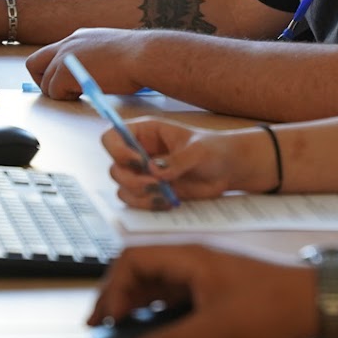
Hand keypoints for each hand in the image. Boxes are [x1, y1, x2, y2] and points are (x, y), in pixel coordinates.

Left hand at [26, 27, 154, 98]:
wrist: (144, 55)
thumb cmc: (137, 56)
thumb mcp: (109, 50)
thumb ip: (93, 58)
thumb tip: (91, 73)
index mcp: (78, 38)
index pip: (51, 53)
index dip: (53, 70)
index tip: (65, 82)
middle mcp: (67, 44)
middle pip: (34, 64)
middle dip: (44, 81)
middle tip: (63, 92)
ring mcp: (64, 58)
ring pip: (45, 83)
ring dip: (60, 93)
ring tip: (83, 93)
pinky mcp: (65, 73)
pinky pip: (54, 92)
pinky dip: (67, 98)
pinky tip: (86, 94)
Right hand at [87, 243, 315, 337]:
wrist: (318, 302)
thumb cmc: (273, 305)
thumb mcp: (218, 329)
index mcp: (190, 257)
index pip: (134, 259)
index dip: (113, 288)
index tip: (109, 319)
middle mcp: (195, 260)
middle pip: (142, 270)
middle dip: (117, 296)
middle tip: (102, 326)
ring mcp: (207, 275)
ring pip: (159, 284)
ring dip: (136, 305)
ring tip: (122, 331)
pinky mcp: (218, 291)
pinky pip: (177, 297)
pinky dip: (158, 312)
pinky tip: (156, 332)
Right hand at [102, 120, 258, 207]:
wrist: (226, 169)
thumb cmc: (213, 150)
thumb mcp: (198, 151)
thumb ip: (177, 160)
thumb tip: (154, 172)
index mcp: (144, 132)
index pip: (111, 137)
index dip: (118, 151)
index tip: (140, 162)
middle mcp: (138, 152)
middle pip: (114, 168)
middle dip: (133, 180)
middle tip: (157, 183)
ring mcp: (143, 174)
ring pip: (122, 188)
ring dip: (140, 195)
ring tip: (165, 193)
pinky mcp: (150, 192)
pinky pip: (136, 202)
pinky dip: (148, 204)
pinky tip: (169, 200)